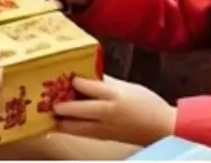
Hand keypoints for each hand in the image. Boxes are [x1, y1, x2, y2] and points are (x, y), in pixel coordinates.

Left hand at [53, 77, 175, 146]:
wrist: (163, 128)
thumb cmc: (147, 104)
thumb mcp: (128, 87)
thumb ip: (106, 81)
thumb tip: (86, 73)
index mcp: (116, 96)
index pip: (90, 88)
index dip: (75, 82)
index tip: (65, 76)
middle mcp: (108, 113)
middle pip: (79, 111)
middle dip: (61, 106)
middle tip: (47, 100)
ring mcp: (105, 128)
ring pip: (76, 127)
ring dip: (60, 121)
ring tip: (47, 113)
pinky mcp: (104, 137)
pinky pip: (82, 133)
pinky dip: (70, 128)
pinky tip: (60, 124)